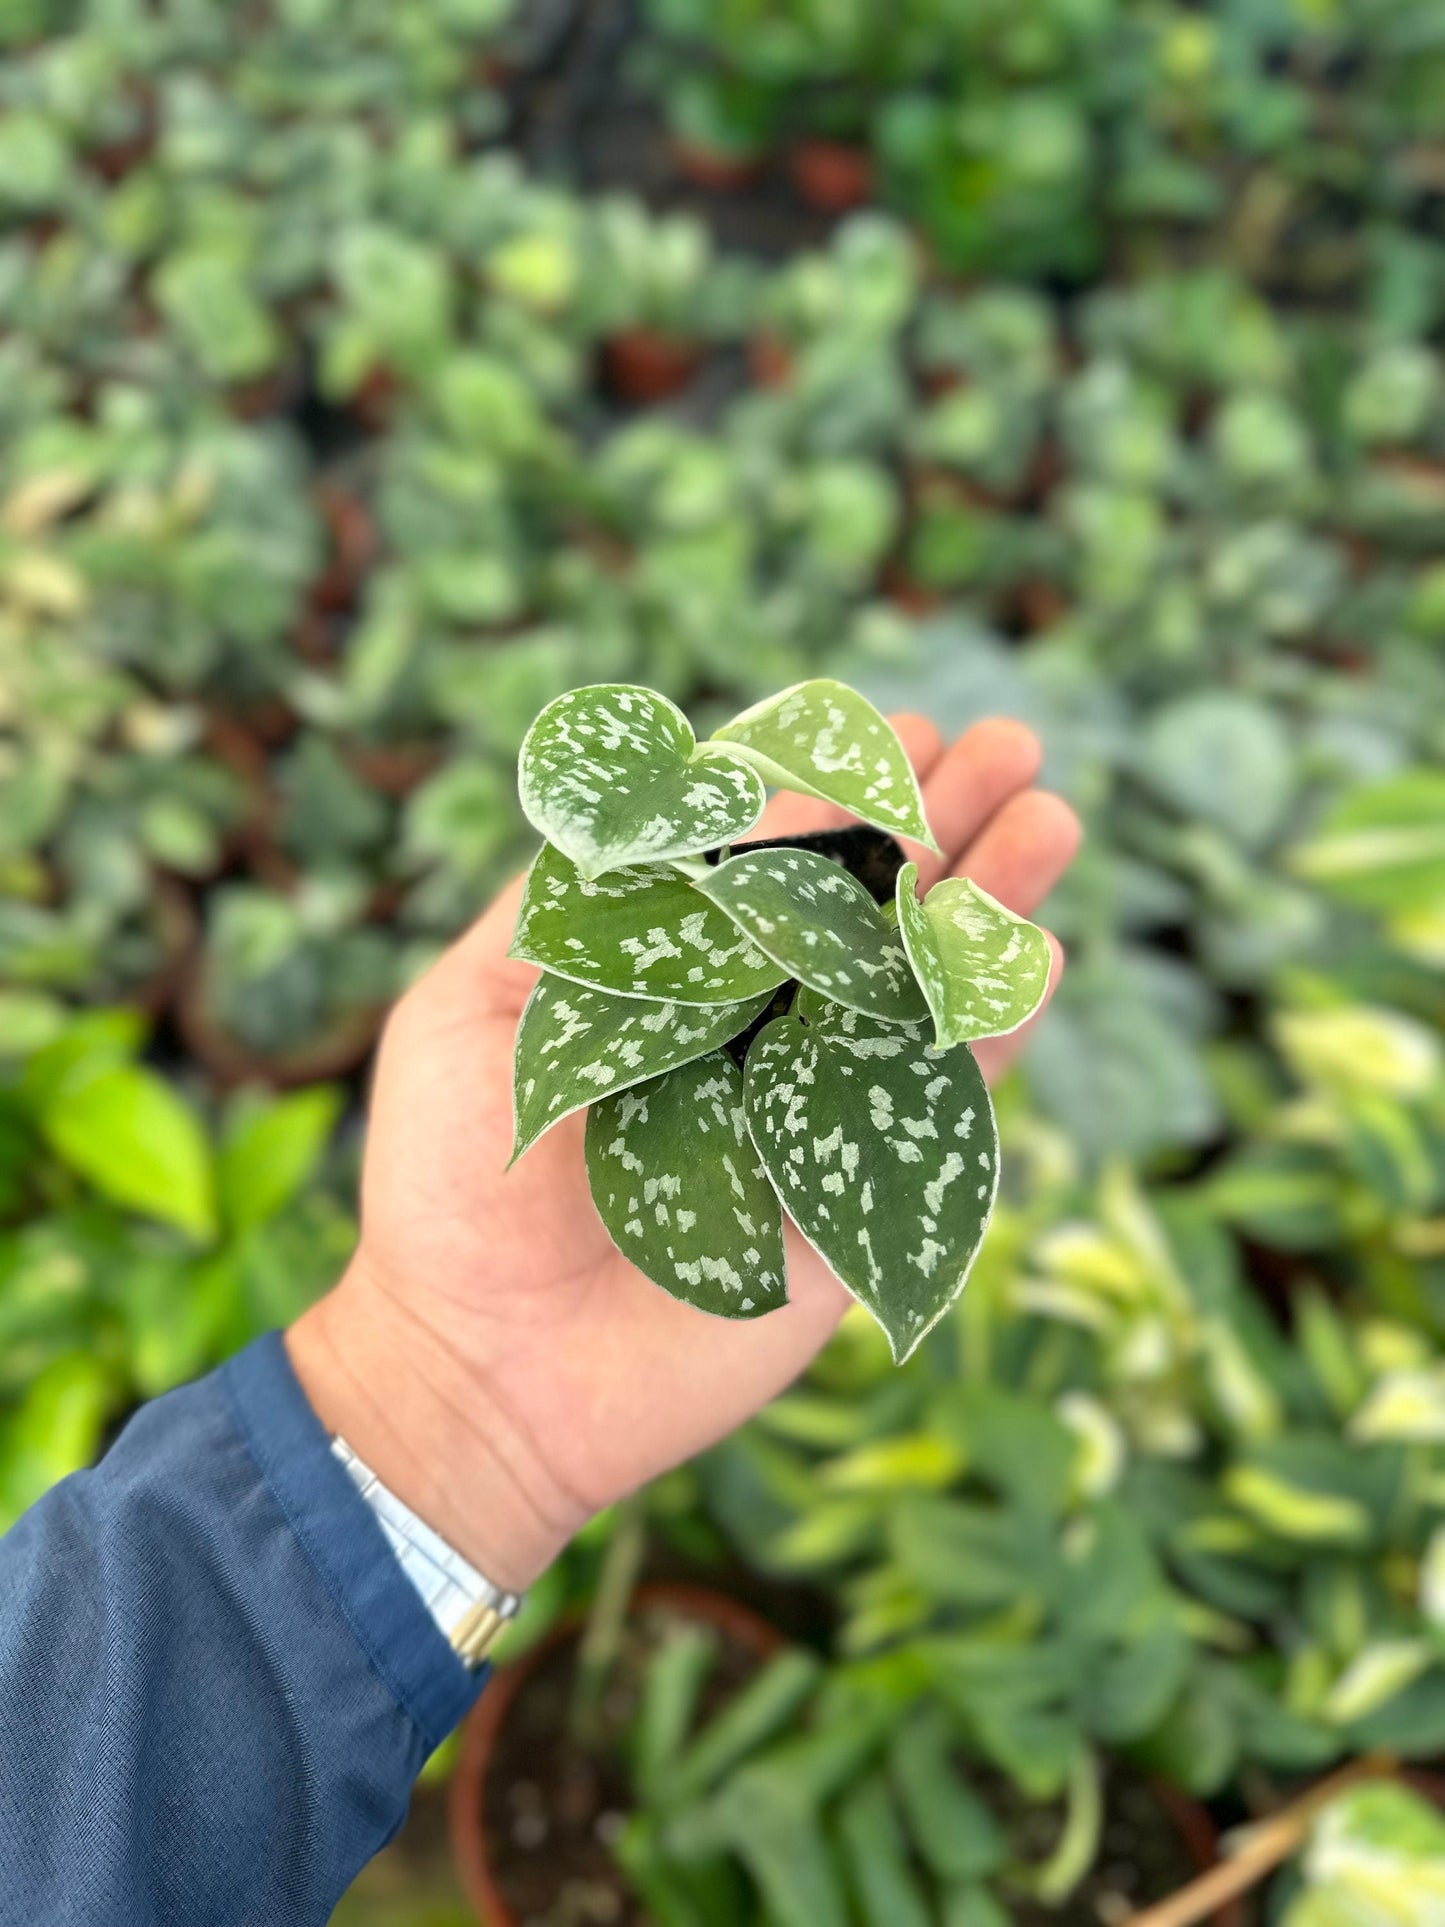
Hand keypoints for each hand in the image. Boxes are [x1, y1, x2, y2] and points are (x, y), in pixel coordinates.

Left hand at [288, 718, 1080, 1588]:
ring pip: (918, 988)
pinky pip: (935, 1107)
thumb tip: (688, 806)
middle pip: (862, 905)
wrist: (477, 1368)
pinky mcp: (852, 1200)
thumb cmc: (452, 1182)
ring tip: (1050, 814)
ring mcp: (808, 1109)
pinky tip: (1036, 953)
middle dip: (937, 821)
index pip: (768, 858)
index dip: (834, 792)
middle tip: (1010, 745)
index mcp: (664, 973)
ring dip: (988, 901)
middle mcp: (749, 1026)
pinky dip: (989, 1030)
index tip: (893, 732)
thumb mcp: (474, 1012)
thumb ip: (573, 908)